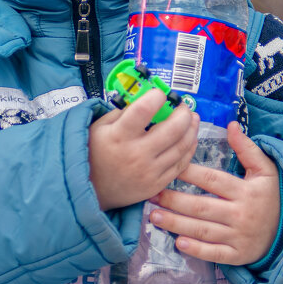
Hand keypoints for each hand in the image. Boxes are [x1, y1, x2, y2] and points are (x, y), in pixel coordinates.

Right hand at [89, 88, 198, 210]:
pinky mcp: (157, 183)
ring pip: (182, 146)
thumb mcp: (98, 128)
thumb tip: (143, 100)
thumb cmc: (94, 154)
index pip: (143, 110)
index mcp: (119, 136)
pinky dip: (189, 148)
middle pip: (172, 128)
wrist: (91, 190)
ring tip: (191, 118)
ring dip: (191, 128)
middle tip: (183, 106)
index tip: (160, 93)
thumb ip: (120, 112)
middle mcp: (137, 154)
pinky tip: (190, 138)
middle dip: (183, 113)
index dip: (156, 97)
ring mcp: (149, 171)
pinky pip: (181, 164)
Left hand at [148, 122, 280, 266]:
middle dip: (174, 201)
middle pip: (202, 207)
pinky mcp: (238, 256)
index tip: (168, 168)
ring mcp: (239, 237)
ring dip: (176, 224)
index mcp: (246, 191)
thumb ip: (247, 148)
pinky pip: (215, 254)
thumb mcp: (265, 170)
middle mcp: (241, 214)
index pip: (212, 180)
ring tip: (153, 215)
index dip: (189, 173)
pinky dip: (196, 250)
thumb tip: (231, 124)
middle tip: (152, 194)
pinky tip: (178, 243)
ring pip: (203, 230)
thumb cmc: (271, 196)